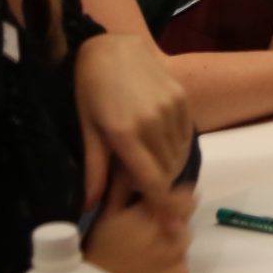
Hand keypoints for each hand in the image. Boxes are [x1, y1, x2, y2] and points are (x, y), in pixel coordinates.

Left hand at [72, 33, 193, 219]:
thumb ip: (94, 168)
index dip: (162, 205)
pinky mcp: (181, 98)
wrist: (113, 46)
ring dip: (169, 169)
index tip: (173, 226)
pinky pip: (186, 136)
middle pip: (166, 170)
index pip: (150, 179)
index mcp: (123, 132)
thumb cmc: (91, 89)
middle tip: (147, 193)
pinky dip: (178, 149)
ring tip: (153, 169)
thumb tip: (90, 206)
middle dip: (160, 188)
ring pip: (178, 154)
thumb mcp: (87, 127)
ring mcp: (170, 108)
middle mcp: (151, 122)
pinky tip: (163, 148)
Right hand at [87, 181, 196, 272]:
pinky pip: (183, 267)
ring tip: (150, 256)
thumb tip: (134, 166)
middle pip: (186, 221)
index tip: (169, 205)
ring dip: (174, 245)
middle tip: (151, 236)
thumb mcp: (106, 215)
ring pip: (185, 243)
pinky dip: (173, 268)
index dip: (178, 200)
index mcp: (152, 213)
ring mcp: (178, 257)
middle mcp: (169, 232)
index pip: (185, 197)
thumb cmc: (99, 251)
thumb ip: (124, 188)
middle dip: (174, 223)